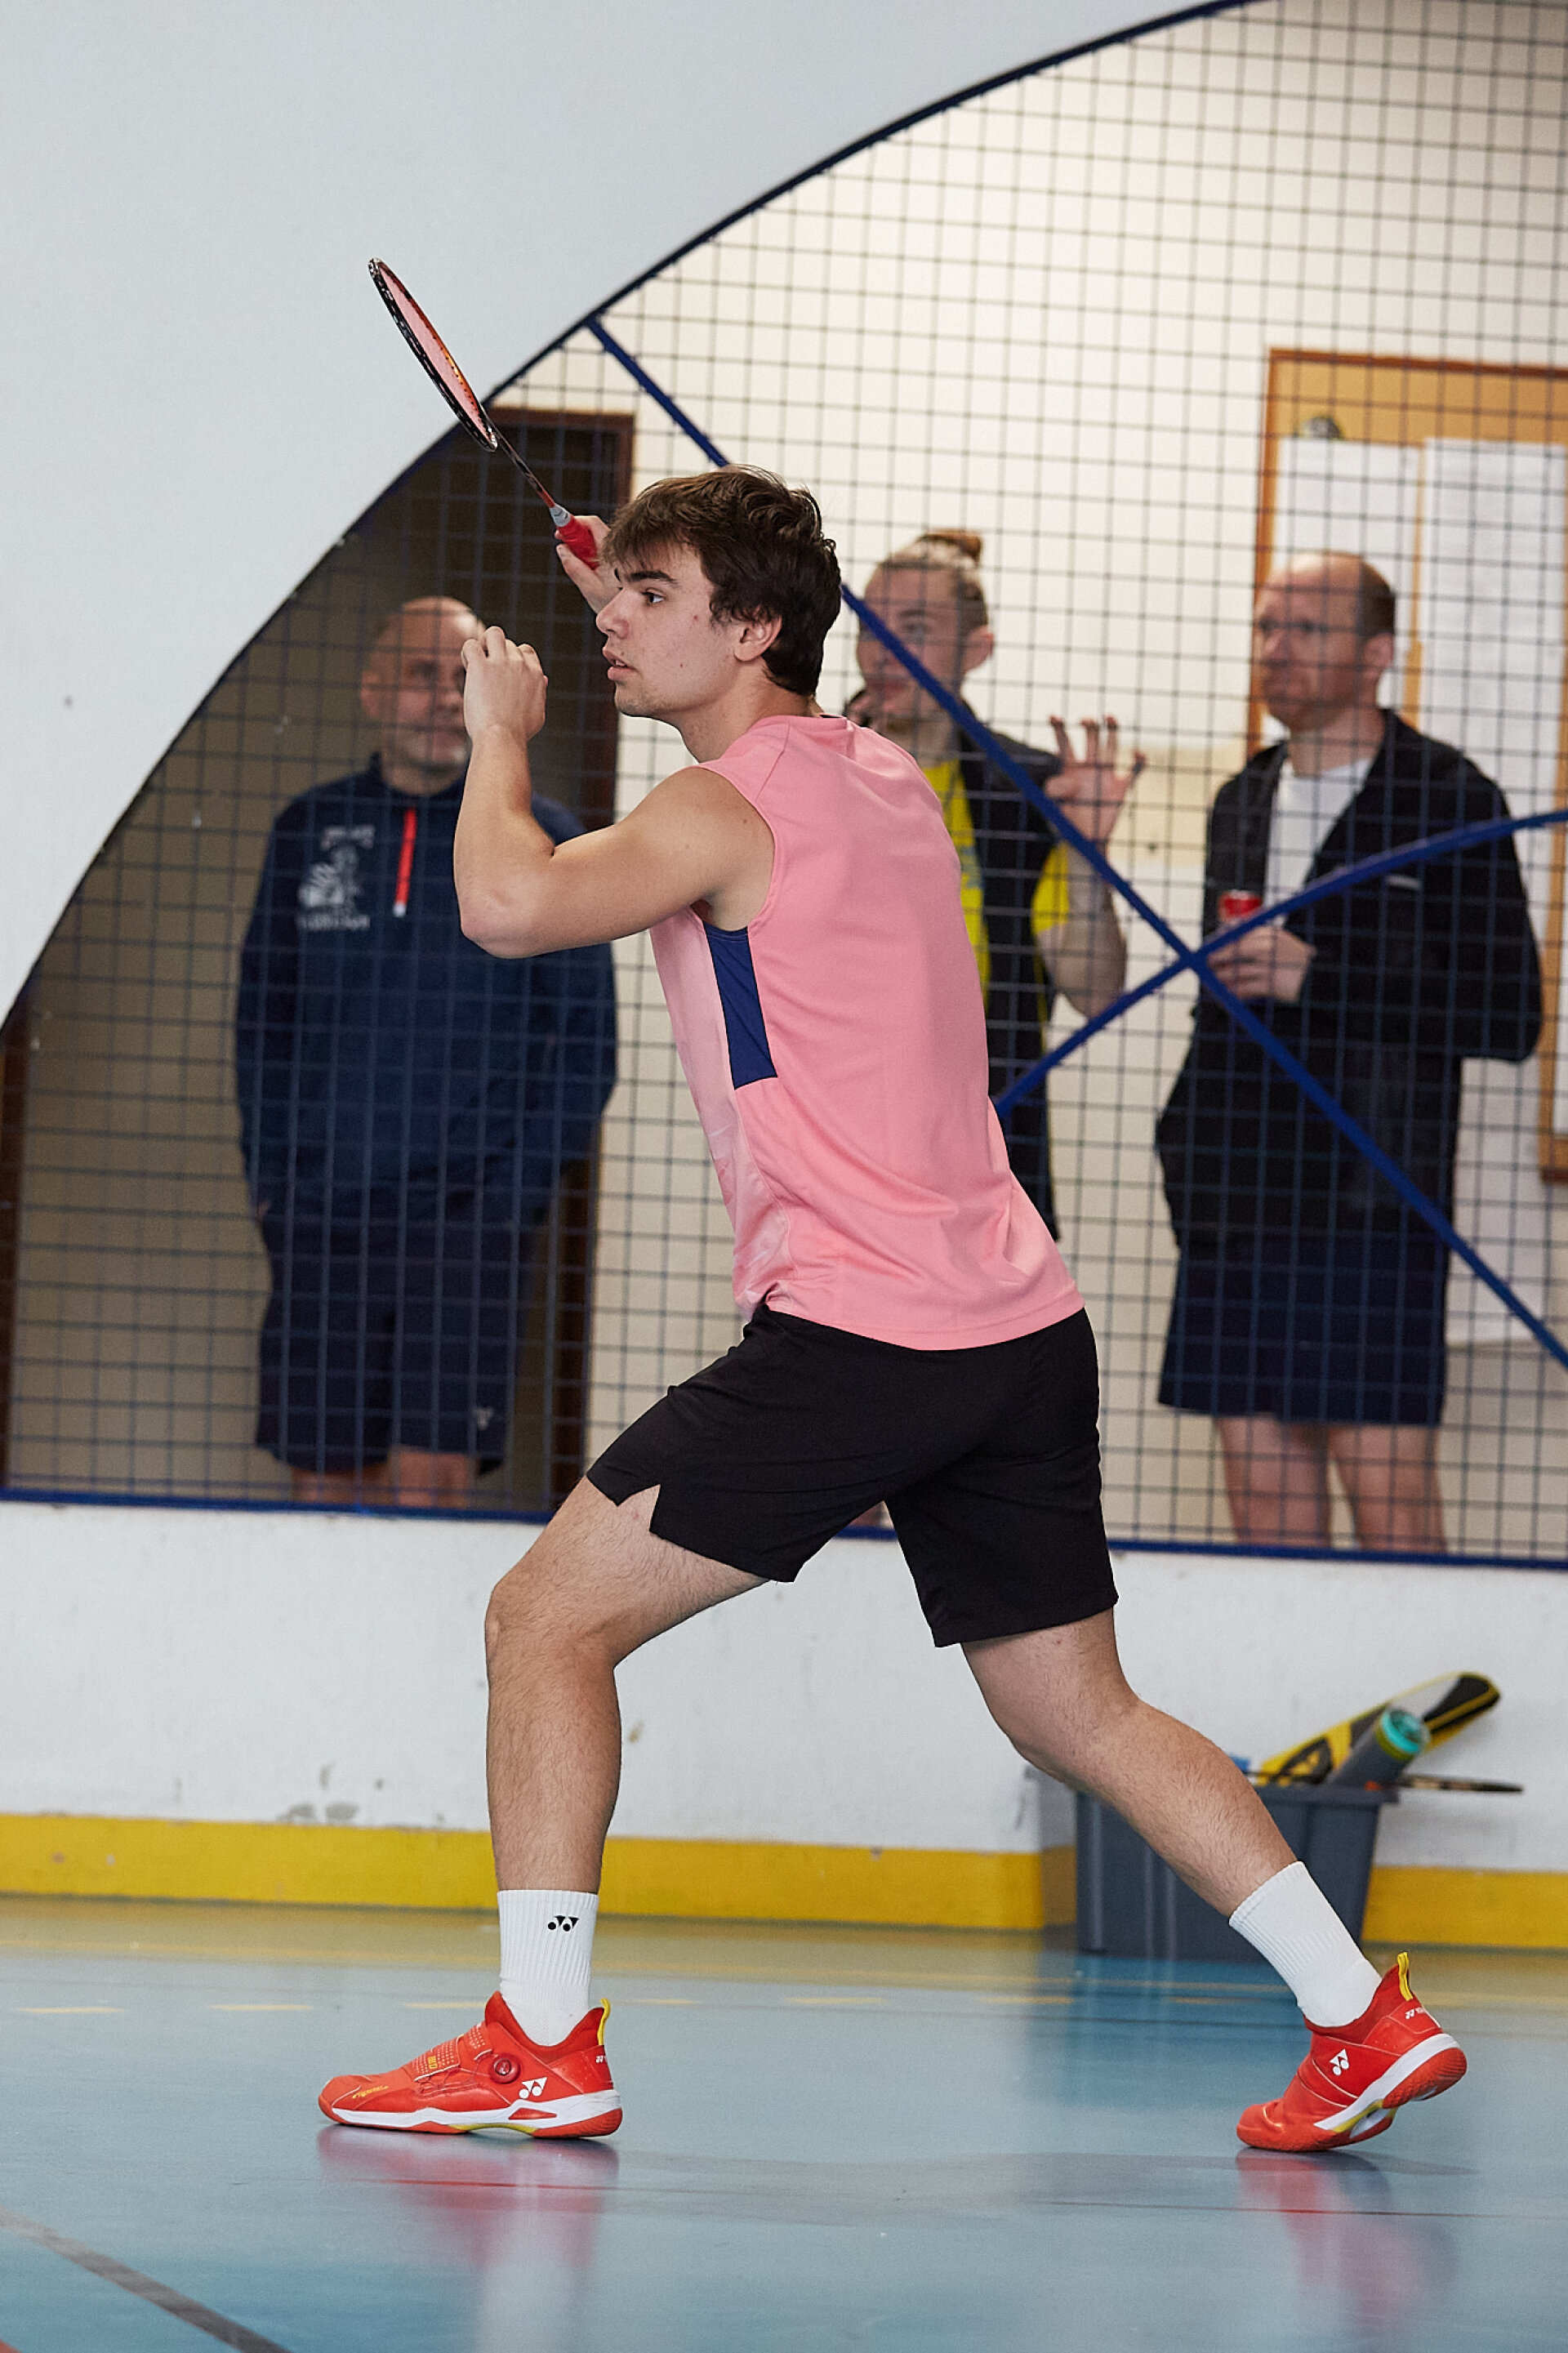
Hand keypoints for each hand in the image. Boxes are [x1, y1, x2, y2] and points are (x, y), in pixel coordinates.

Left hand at [461, 626, 547, 743]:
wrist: (502, 738)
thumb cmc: (518, 732)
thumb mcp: (538, 713)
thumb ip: (540, 693)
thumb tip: (543, 680)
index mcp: (535, 674)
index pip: (525, 650)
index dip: (513, 658)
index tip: (504, 673)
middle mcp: (520, 664)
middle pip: (508, 644)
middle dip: (496, 655)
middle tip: (487, 676)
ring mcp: (501, 663)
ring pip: (493, 634)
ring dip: (484, 643)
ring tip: (477, 660)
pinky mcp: (481, 667)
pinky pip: (471, 645)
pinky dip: (467, 652)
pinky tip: (467, 667)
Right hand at [555, 514, 612, 611]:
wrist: (635, 614)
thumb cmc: (615, 603)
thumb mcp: (591, 588)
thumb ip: (574, 567)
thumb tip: (562, 548)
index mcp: (611, 551)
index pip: (592, 523)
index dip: (572, 524)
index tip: (559, 533)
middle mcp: (618, 549)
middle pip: (593, 531)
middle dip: (576, 538)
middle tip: (566, 551)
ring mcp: (621, 554)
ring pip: (597, 543)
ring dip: (584, 551)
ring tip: (583, 572)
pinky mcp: (621, 561)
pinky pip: (603, 553)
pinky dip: (593, 558)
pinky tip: (594, 577)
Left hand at [1048, 717, 1144, 847]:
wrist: (1086, 841)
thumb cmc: (1068, 824)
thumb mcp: (1055, 808)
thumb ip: (1054, 792)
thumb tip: (1061, 780)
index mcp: (1070, 770)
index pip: (1064, 744)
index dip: (1058, 729)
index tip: (1053, 716)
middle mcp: (1089, 768)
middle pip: (1091, 740)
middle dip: (1089, 728)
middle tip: (1086, 720)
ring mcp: (1107, 776)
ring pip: (1111, 747)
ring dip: (1112, 731)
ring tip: (1110, 716)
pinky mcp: (1122, 789)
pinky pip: (1133, 772)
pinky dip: (1139, 763)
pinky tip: (1139, 755)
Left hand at [1207, 923, 1314, 1003]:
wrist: (1317, 978)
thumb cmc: (1293, 960)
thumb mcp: (1278, 942)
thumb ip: (1256, 936)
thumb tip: (1226, 929)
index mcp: (1271, 934)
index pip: (1239, 934)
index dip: (1221, 941)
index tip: (1209, 947)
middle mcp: (1270, 947)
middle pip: (1236, 950)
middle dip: (1218, 957)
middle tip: (1206, 962)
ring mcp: (1271, 965)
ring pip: (1239, 970)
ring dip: (1223, 977)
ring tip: (1214, 981)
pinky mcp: (1273, 984)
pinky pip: (1246, 988)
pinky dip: (1234, 991)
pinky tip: (1227, 994)